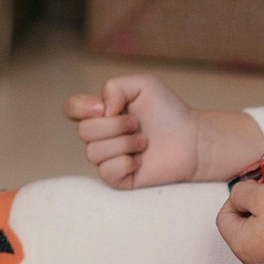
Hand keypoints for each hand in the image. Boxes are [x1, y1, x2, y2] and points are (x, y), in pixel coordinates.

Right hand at [66, 75, 199, 188]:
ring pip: (93, 152)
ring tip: (144, 142)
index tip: (106, 108)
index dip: (82, 108)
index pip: (71, 109)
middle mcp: (101, 136)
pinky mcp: (118, 179)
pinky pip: (106, 171)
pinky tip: (141, 160)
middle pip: (83, 131)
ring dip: (124, 144)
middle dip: (114, 126)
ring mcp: (108, 158)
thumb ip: (114, 87)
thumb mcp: (143, 85)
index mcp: (102, 113)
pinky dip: (126, 163)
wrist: (192, 140)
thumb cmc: (169, 112)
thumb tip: (102, 110)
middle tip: (137, 124)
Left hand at [215, 180, 263, 263]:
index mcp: (240, 245)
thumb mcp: (260, 194)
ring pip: (262, 234)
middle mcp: (253, 261)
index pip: (223, 218)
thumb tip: (238, 199)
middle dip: (254, 207)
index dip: (236, 198)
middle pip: (242, 227)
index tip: (257, 189)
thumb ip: (239, 193)